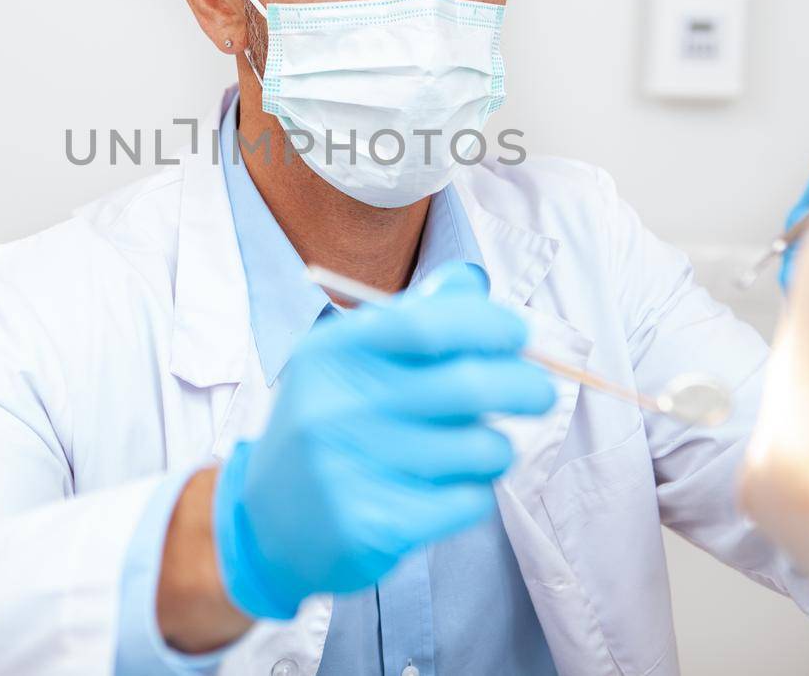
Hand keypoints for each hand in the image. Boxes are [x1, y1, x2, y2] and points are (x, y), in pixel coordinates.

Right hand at [210, 261, 556, 619]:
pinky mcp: (373, 526)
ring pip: (481, 448)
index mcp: (334, 353)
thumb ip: (411, 319)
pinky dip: (475, 492)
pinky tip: (446, 489)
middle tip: (540, 393)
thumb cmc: (329, 424)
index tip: (519, 336)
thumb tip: (472, 282)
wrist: (267, 521)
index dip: (489, 326)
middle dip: (525, 386)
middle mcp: (338, 407)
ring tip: (477, 447)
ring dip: (497, 447)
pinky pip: (469, 501)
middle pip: (468, 386)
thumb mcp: (350, 361)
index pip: (429, 326)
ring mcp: (352, 469)